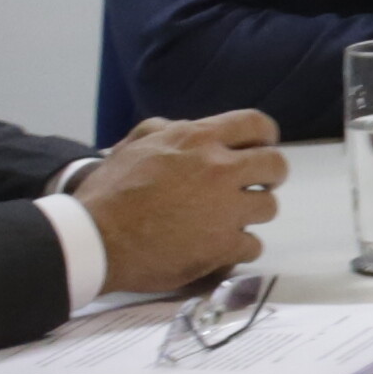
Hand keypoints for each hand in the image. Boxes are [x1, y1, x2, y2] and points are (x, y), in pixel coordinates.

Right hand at [74, 112, 284, 294]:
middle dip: (269, 176)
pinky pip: (254, 245)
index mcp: (198, 139)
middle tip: (253, 187)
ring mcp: (226, 209)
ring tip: (229, 220)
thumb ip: (165, 130)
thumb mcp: (134, 144)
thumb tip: (183, 126)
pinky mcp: (223, 246)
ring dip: (252, 214)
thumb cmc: (109, 190)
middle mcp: (220, 169)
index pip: (257, 125)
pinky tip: (220, 248)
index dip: (264, 138)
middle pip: (275, 165)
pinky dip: (239, 248)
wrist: (97, 238)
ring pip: (269, 207)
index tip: (260, 149)